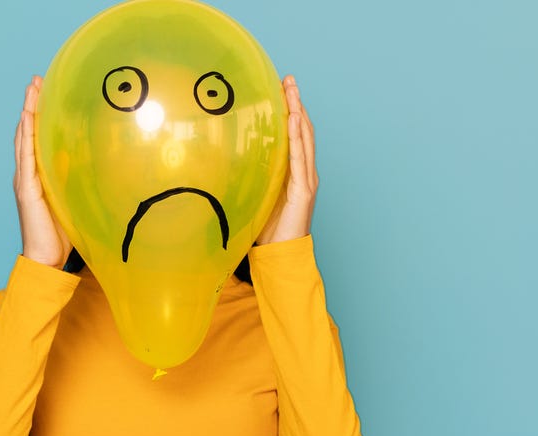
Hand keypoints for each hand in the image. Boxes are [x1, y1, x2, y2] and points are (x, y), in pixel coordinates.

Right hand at [14, 75, 71, 267]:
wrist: (45, 259)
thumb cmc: (61, 236)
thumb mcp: (74, 202)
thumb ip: (79, 184)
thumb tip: (98, 169)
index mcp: (37, 176)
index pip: (37, 138)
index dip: (38, 115)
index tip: (44, 91)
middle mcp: (27, 174)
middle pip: (27, 131)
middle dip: (30, 105)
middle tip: (35, 79)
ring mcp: (24, 180)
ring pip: (23, 138)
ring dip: (26, 111)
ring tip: (30, 89)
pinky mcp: (26, 188)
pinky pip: (25, 156)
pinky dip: (25, 135)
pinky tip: (26, 118)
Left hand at [256, 74, 318, 245]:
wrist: (282, 254)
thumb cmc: (269, 230)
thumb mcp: (258, 195)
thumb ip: (253, 176)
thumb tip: (229, 160)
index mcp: (295, 173)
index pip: (295, 135)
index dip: (291, 110)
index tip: (283, 88)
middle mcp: (305, 172)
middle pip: (303, 130)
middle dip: (297, 102)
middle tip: (289, 78)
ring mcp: (307, 180)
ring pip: (305, 139)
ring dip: (299, 112)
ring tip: (292, 90)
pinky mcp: (305, 191)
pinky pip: (300, 158)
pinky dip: (297, 137)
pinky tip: (294, 119)